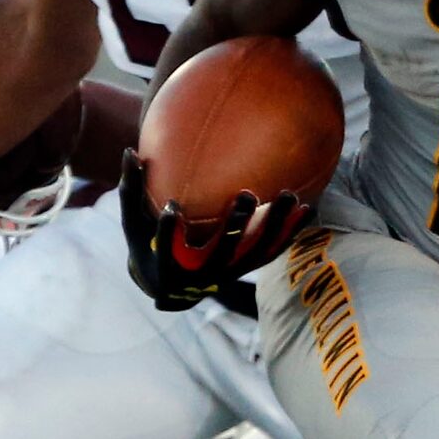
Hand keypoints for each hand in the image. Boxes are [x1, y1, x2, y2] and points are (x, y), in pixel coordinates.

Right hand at [118, 148, 309, 312]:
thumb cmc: (147, 243)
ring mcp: (227, 273)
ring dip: (274, 226)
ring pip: (255, 252)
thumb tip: (129, 151)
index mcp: (169, 261)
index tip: (172, 208)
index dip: (169, 231)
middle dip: (235, 226)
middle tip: (246, 195)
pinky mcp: (244, 269)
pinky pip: (271, 251)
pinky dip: (290, 232)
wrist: (170, 287)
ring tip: (290, 196)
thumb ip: (132, 188)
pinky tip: (309, 207)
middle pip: (222, 252)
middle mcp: (201, 274)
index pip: (167, 246)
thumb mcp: (134, 219)